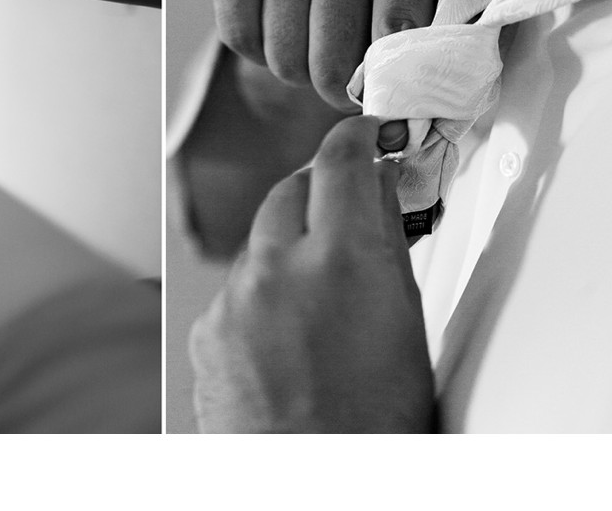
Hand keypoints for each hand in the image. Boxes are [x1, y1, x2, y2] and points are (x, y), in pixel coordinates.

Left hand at [189, 116, 434, 432]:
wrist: (313, 484)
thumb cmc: (375, 425)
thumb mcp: (406, 326)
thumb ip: (386, 248)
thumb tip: (378, 197)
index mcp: (344, 261)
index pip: (342, 162)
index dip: (356, 139)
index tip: (365, 136)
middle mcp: (279, 268)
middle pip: (292, 190)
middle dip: (319, 194)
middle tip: (347, 212)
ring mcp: (234, 300)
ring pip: (260, 244)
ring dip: (288, 252)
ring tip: (322, 302)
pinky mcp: (205, 330)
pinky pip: (234, 292)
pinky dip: (259, 299)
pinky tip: (286, 338)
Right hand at [212, 0, 436, 145]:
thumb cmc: (369, 22)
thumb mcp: (404, 42)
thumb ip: (407, 75)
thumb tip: (390, 131)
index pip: (393, 41)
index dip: (379, 83)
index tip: (375, 87)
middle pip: (330, 65)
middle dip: (330, 88)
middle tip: (336, 75)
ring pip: (282, 56)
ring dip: (292, 71)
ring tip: (307, 49)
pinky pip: (239, 35)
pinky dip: (252, 51)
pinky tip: (272, 31)